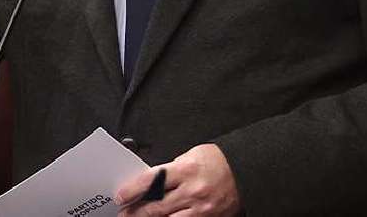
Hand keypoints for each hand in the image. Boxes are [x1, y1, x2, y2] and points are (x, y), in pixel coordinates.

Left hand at [116, 144, 239, 215]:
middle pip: (155, 206)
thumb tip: (151, 181)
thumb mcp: (192, 154)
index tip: (120, 195)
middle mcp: (193, 190)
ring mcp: (200, 209)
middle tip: (123, 212)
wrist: (246, 171)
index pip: (151, 180)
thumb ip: (172, 168)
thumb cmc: (218, 161)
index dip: (132, 190)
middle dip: (135, 211)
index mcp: (187, 169)